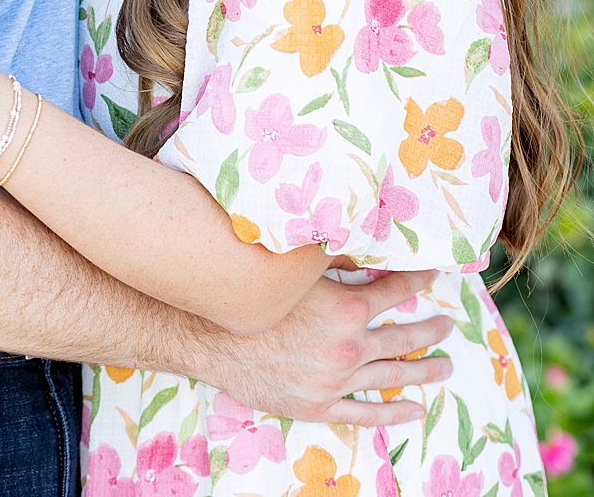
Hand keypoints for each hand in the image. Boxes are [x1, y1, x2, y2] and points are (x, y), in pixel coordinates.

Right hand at [204, 270, 454, 424]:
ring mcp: (336, 380)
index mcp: (346, 309)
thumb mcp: (290, 269)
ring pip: (393, 376)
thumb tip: (356, 242)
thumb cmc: (247, 296)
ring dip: (424, 371)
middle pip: (403, 339)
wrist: (207, 338)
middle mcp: (349, 347)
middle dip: (429, 330)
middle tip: (447, 326)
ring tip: (445, 366)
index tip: (433, 274)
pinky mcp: (318, 404)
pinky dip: (394, 413)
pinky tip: (415, 409)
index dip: (417, 279)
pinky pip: (367, 413)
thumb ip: (328, 259)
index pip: (394, 290)